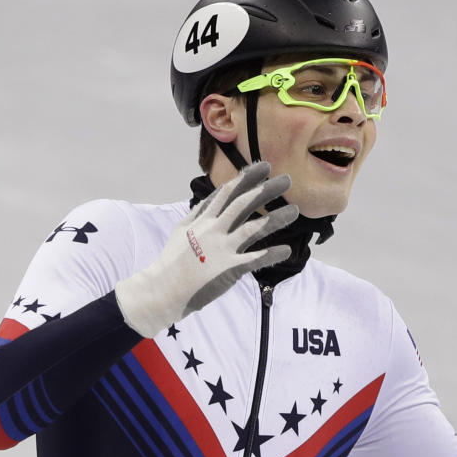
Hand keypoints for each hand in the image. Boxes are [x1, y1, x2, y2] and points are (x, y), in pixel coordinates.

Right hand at [115, 162, 297, 336]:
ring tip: (295, 211)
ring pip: (253, 228)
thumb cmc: (172, 262)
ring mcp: (222, 248)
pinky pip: (255, 259)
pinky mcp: (228, 269)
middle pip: (243, 204)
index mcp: (203, 220)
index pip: (227, 193)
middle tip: (287, 180)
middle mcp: (213, 229)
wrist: (162, 289)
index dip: (247, 179)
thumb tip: (208, 201)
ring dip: (276, 218)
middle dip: (265, 190)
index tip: (264, 167)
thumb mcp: (182, 231)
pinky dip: (272, 254)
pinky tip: (287, 250)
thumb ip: (198, 215)